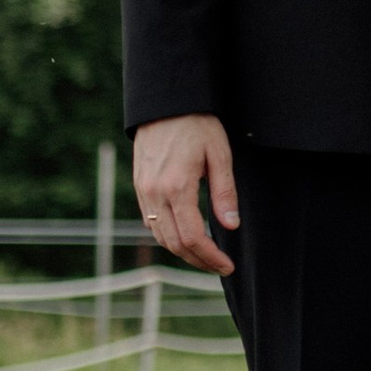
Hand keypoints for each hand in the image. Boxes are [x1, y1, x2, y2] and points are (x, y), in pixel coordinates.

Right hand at [133, 115, 238, 275]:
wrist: (165, 103)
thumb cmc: (197, 125)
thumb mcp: (220, 155)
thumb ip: (225, 192)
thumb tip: (231, 226)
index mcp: (177, 187)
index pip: (193, 236)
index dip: (211, 257)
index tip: (227, 266)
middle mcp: (155, 193)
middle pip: (174, 243)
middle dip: (198, 261)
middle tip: (220, 267)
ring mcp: (143, 191)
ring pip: (160, 236)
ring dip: (182, 252)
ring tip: (206, 256)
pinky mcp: (139, 186)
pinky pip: (150, 222)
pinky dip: (168, 236)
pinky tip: (186, 237)